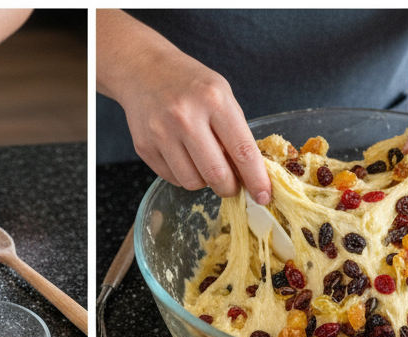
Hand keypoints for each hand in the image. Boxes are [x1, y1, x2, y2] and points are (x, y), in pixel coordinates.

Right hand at [97, 10, 270, 202]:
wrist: (144, 70)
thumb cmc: (189, 84)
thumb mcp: (220, 94)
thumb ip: (234, 132)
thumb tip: (248, 174)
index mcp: (214, 100)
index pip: (242, 151)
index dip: (256, 179)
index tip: (263, 196)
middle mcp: (186, 117)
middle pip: (216, 175)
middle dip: (229, 187)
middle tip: (231, 185)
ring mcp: (162, 134)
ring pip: (193, 182)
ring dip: (204, 181)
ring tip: (203, 163)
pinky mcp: (145, 147)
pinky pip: (173, 179)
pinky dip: (183, 175)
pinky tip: (183, 156)